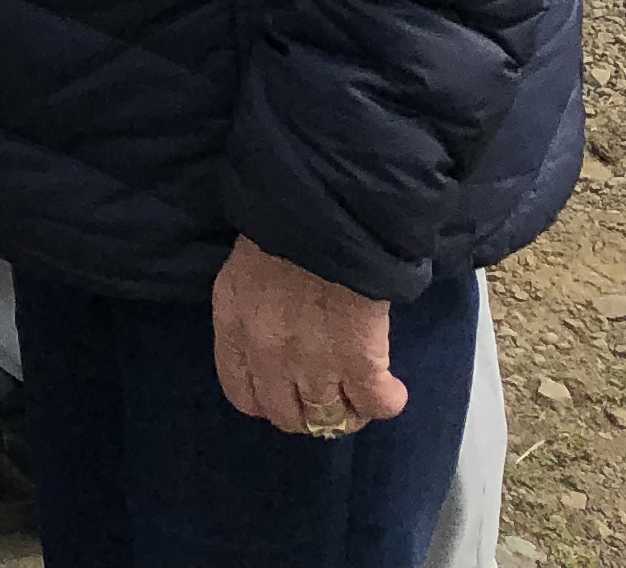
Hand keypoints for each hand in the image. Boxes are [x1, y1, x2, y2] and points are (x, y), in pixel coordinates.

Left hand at [210, 236, 405, 437]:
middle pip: (287, 415)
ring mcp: (314, 364)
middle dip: (307, 411)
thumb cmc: (281, 223)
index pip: (242, 394)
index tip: (284, 390)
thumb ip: (251, 312)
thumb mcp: (246, 268)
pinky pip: (374, 404)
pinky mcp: (360, 362)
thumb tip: (271, 336)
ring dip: (348, 411)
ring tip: (362, 394)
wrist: (325, 207)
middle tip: (326, 394)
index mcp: (234, 327)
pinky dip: (386, 401)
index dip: (266, 400)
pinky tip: (392, 389)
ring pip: (330, 417)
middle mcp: (268, 356)